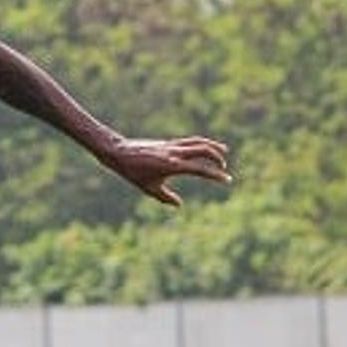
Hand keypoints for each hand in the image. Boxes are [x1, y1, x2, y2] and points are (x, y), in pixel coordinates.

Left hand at [105, 136, 232, 206]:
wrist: (119, 152)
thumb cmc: (133, 172)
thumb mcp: (149, 188)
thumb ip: (166, 197)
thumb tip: (179, 204)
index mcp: (172, 165)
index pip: (200, 169)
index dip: (215, 175)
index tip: (226, 179)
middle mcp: (174, 152)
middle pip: (204, 150)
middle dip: (217, 158)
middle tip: (224, 168)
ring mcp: (171, 145)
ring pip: (198, 142)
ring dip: (212, 146)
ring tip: (223, 151)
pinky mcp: (168, 142)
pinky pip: (189, 141)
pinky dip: (200, 144)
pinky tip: (203, 149)